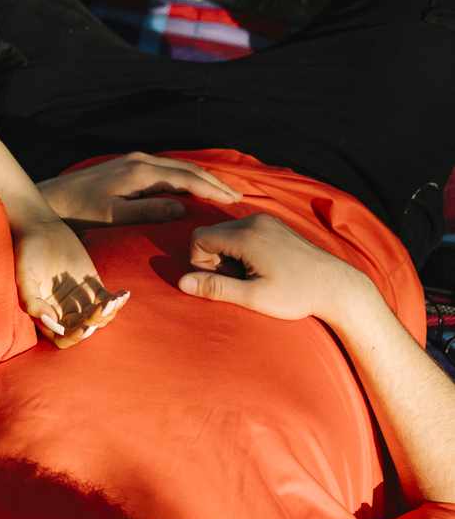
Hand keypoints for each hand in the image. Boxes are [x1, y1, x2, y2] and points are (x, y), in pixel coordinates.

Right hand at [13, 218, 130, 347]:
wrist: (40, 228)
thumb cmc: (27, 252)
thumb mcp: (24, 275)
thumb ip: (31, 300)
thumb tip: (49, 321)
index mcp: (45, 314)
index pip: (62, 338)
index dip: (73, 337)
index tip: (84, 327)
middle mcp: (63, 311)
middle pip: (83, 330)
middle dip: (94, 323)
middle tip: (102, 307)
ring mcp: (80, 299)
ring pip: (98, 318)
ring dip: (108, 313)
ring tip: (114, 300)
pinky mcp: (93, 286)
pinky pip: (108, 300)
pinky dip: (117, 301)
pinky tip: (122, 294)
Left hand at [38, 152, 241, 224]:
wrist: (50, 198)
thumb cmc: (79, 212)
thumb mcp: (113, 216)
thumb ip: (148, 211)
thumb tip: (183, 209)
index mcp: (141, 172)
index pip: (187, 179)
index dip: (212, 190)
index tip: (233, 201)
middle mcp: (141, 160)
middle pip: (188, 169)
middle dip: (214, 181)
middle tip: (238, 196)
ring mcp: (134, 161)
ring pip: (178, 166)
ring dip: (201, 178)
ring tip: (222, 191)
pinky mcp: (127, 165)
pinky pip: (166, 169)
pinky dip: (185, 176)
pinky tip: (192, 186)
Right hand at [177, 213, 368, 322]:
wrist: (337, 286)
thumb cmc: (297, 295)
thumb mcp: (253, 297)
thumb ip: (215, 288)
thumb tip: (181, 283)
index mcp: (247, 236)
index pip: (199, 238)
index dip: (200, 262)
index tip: (222, 280)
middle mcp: (255, 222)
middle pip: (211, 234)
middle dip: (214, 259)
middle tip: (237, 281)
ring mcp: (267, 221)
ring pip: (226, 233)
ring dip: (228, 255)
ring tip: (250, 276)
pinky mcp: (275, 225)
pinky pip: (243, 232)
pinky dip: (241, 249)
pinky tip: (260, 268)